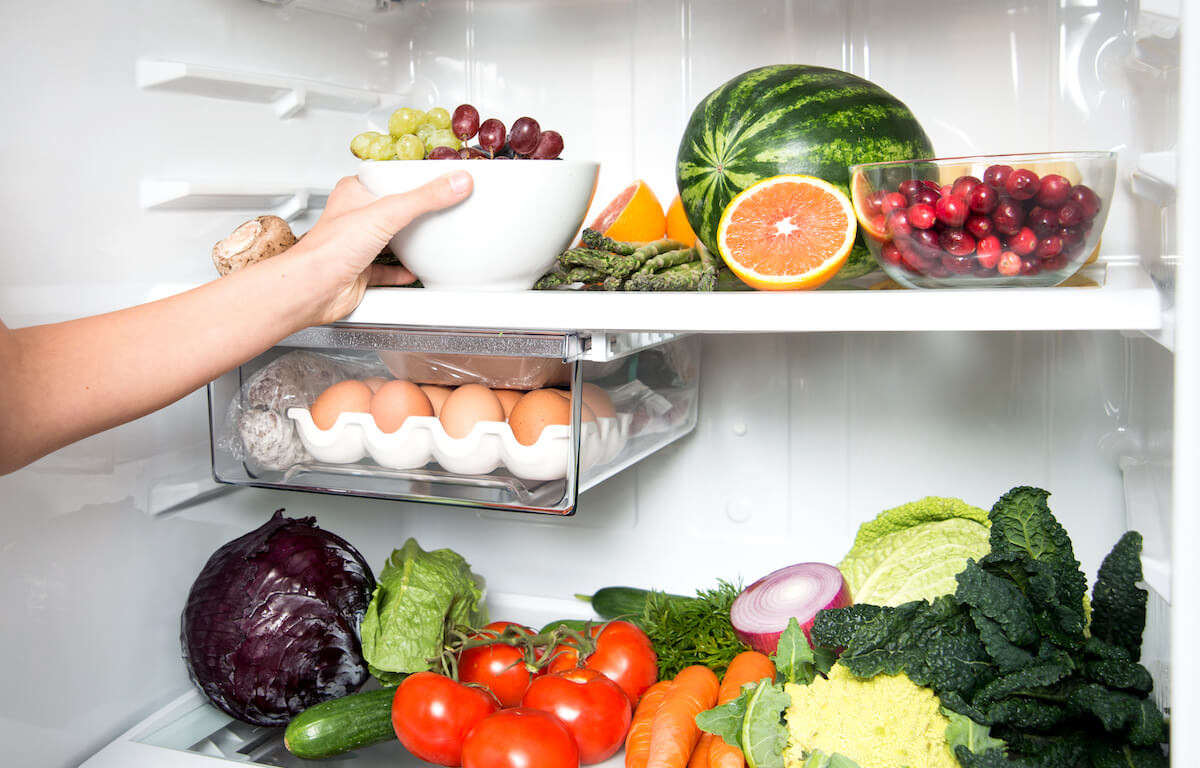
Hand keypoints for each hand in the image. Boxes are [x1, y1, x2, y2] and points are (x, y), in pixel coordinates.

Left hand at [284, 170, 473, 324]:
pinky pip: (388, 270)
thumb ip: (425, 198)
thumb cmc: (329, 249)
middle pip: (391, 208)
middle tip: (438, 206)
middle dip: (413, 210)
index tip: (434, 176)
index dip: (407, 176)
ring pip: (390, 239)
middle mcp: (354, 218)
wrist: (313, 289)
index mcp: (353, 193)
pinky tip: (416, 271)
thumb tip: (457, 183)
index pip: (385, 176)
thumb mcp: (387, 213)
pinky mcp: (362, 272)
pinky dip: (403, 271)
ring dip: (409, 240)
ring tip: (432, 235)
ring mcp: (358, 246)